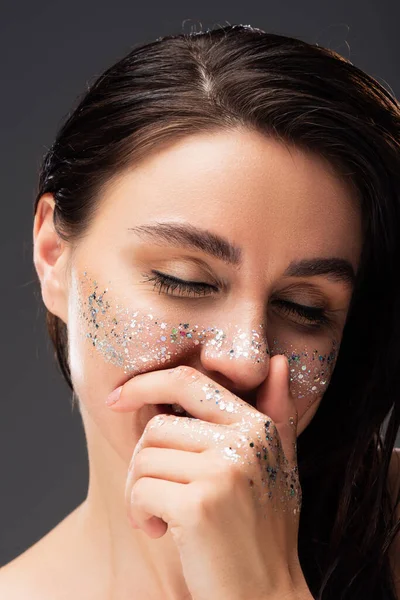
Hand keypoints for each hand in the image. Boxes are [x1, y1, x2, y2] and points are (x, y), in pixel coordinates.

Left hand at [106, 355, 310, 599]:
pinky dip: (140, 513)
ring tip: (165, 517)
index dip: (146, 384)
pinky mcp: (199, 504)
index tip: (117, 400)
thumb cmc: (263, 532)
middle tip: (158, 494)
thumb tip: (277, 360)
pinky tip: (164, 532)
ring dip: (140, 492)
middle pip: (157, 426)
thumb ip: (277, 411)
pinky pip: (140, 490)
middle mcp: (244, 441)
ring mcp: (223, 471)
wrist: (266, 598)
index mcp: (257, 426)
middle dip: (145, 462)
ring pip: (144, 458)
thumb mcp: (279, 465)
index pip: (188, 381)